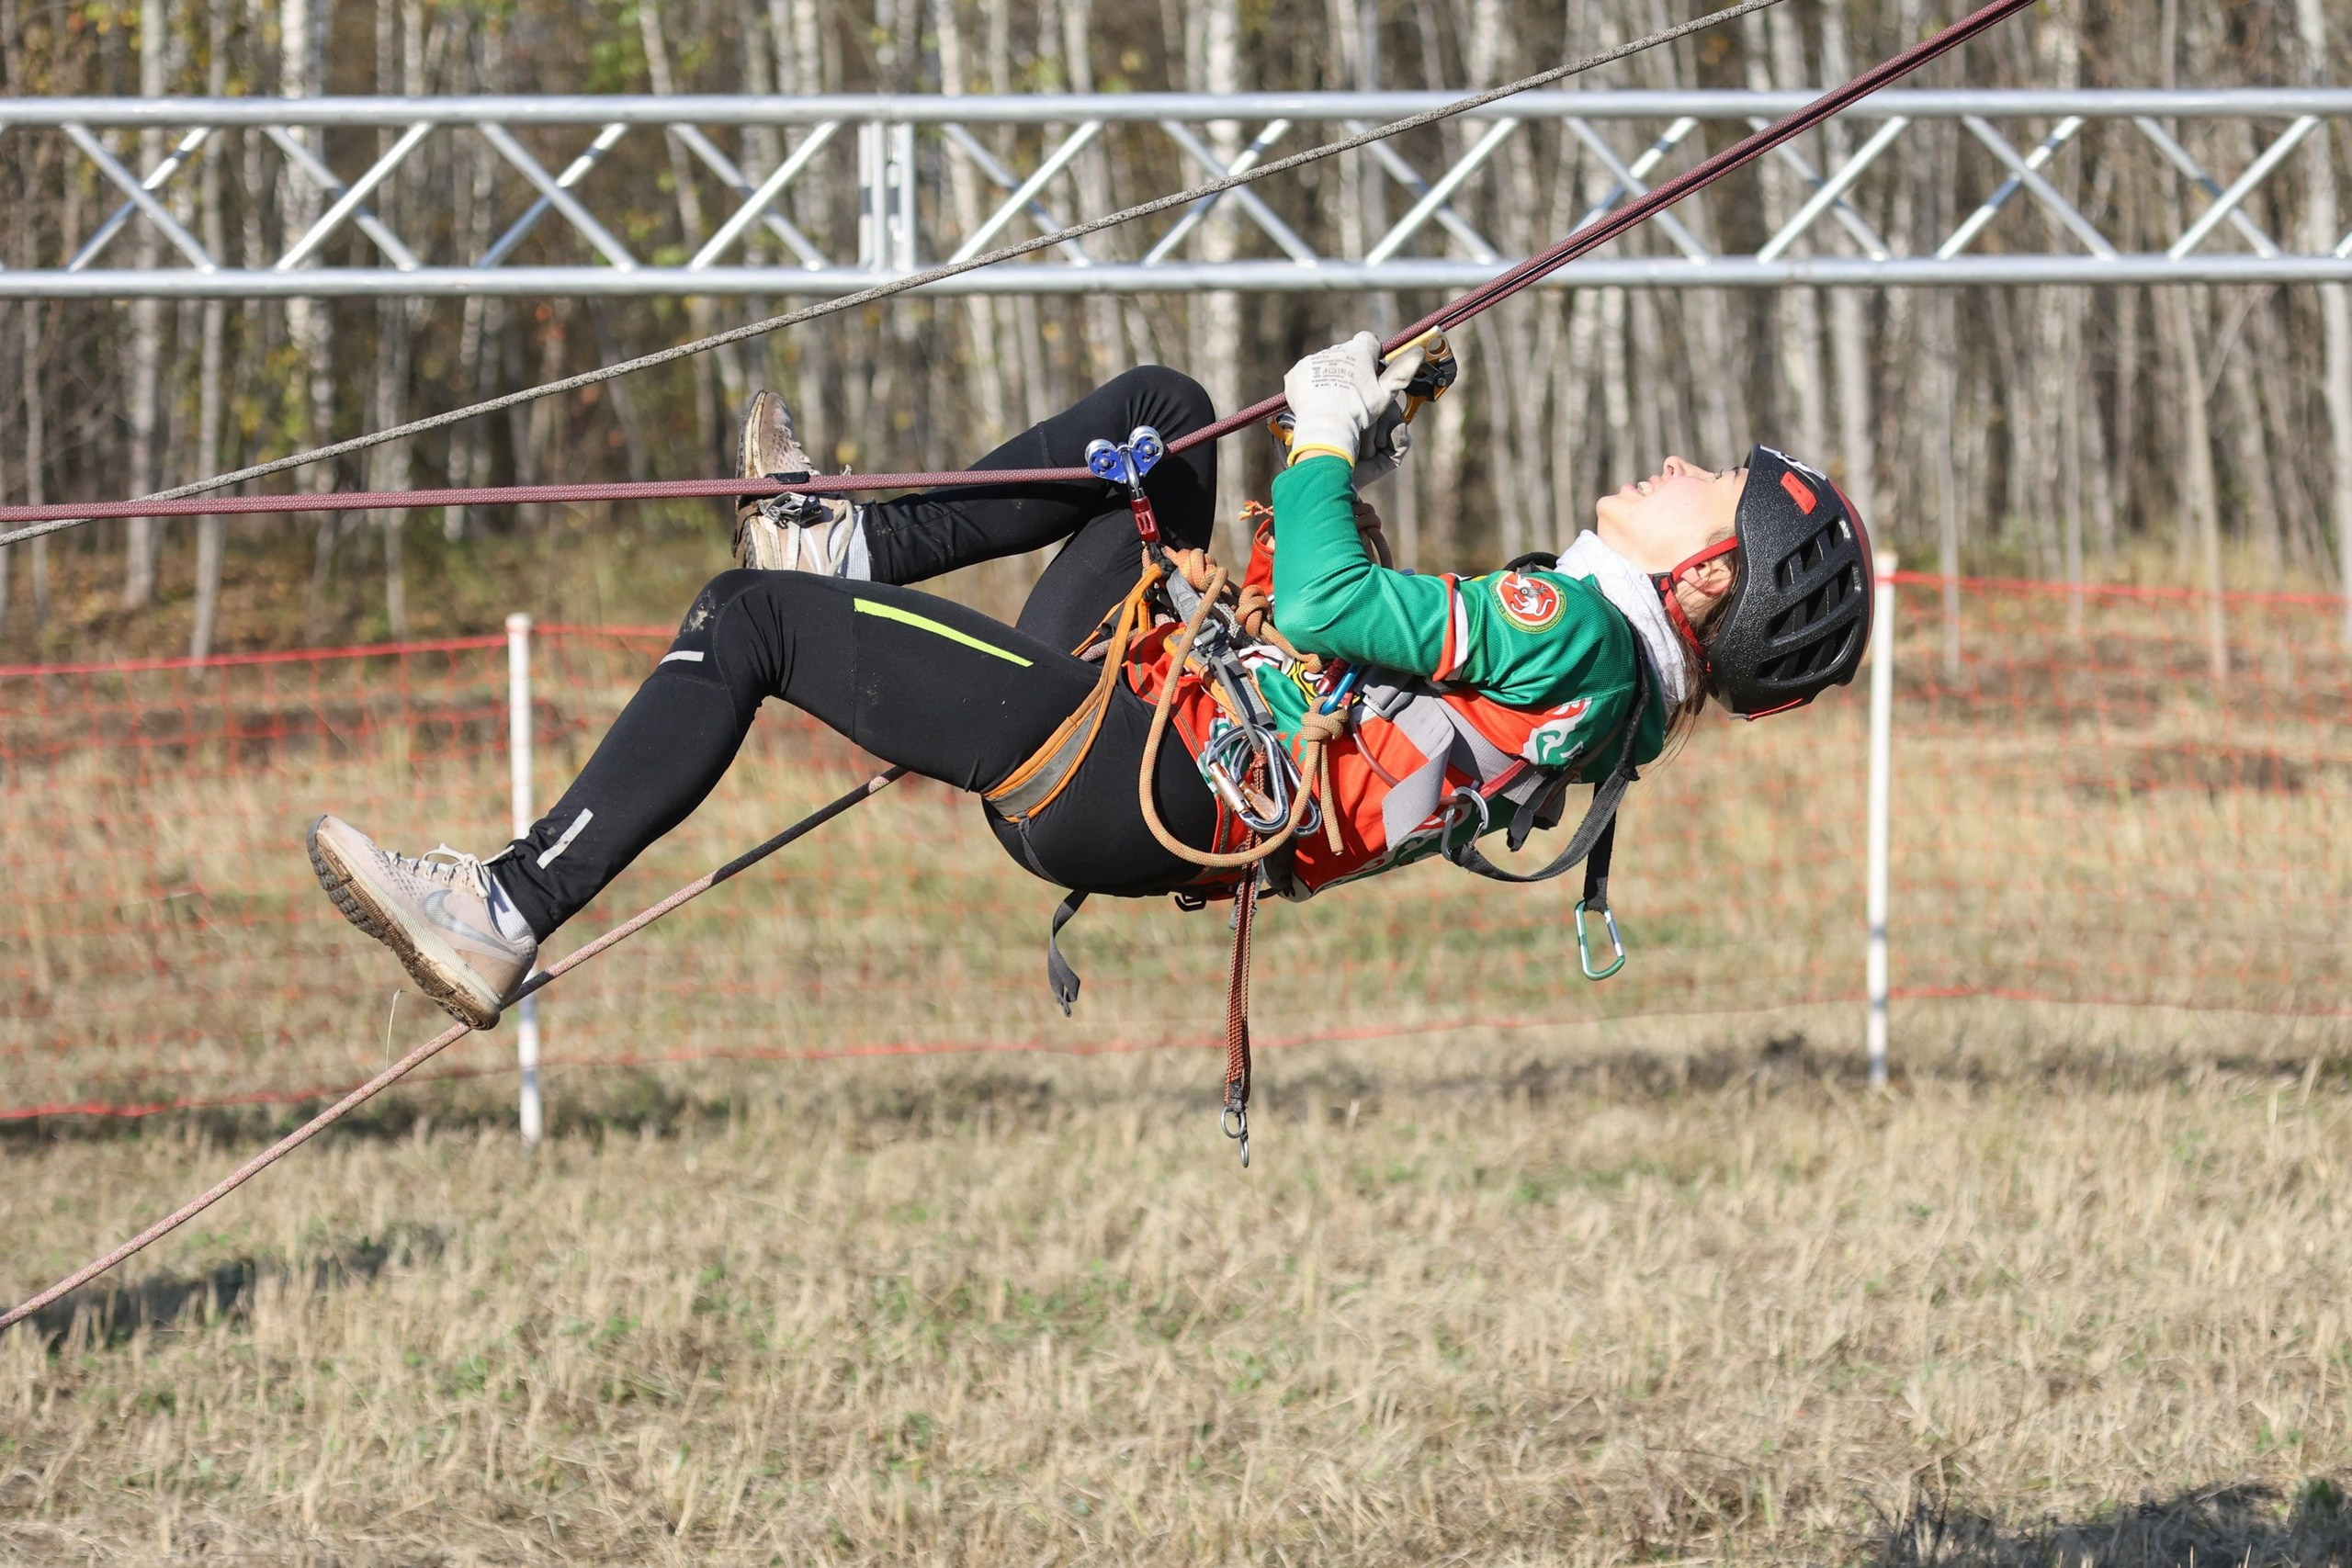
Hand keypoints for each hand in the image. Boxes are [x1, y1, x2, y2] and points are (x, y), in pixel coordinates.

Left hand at [1282, 332, 1427, 486]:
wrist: (1327, 426)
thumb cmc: (1360, 411)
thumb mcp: (1386, 394)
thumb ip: (1402, 372)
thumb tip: (1419, 352)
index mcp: (1359, 350)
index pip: (1368, 341)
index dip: (1371, 355)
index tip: (1371, 371)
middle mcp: (1336, 349)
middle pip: (1346, 354)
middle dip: (1349, 368)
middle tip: (1352, 392)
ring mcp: (1314, 360)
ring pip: (1325, 365)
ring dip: (1329, 377)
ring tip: (1333, 401)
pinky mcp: (1297, 373)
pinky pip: (1306, 376)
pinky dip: (1310, 386)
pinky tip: (1317, 401)